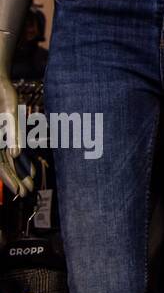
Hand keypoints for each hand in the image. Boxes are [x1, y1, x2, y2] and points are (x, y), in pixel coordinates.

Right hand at [0, 72, 31, 197]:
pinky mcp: (9, 133)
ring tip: (31, 186)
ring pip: (11, 161)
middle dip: (17, 180)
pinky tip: (31, 170)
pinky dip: (23, 160)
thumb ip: (13, 135)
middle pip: (6, 166)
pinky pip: (15, 150)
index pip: (0, 166)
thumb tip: (16, 155)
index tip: (19, 192)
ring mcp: (2, 139)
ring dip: (21, 173)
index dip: (9, 180)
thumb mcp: (10, 115)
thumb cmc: (4, 98)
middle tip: (28, 193)